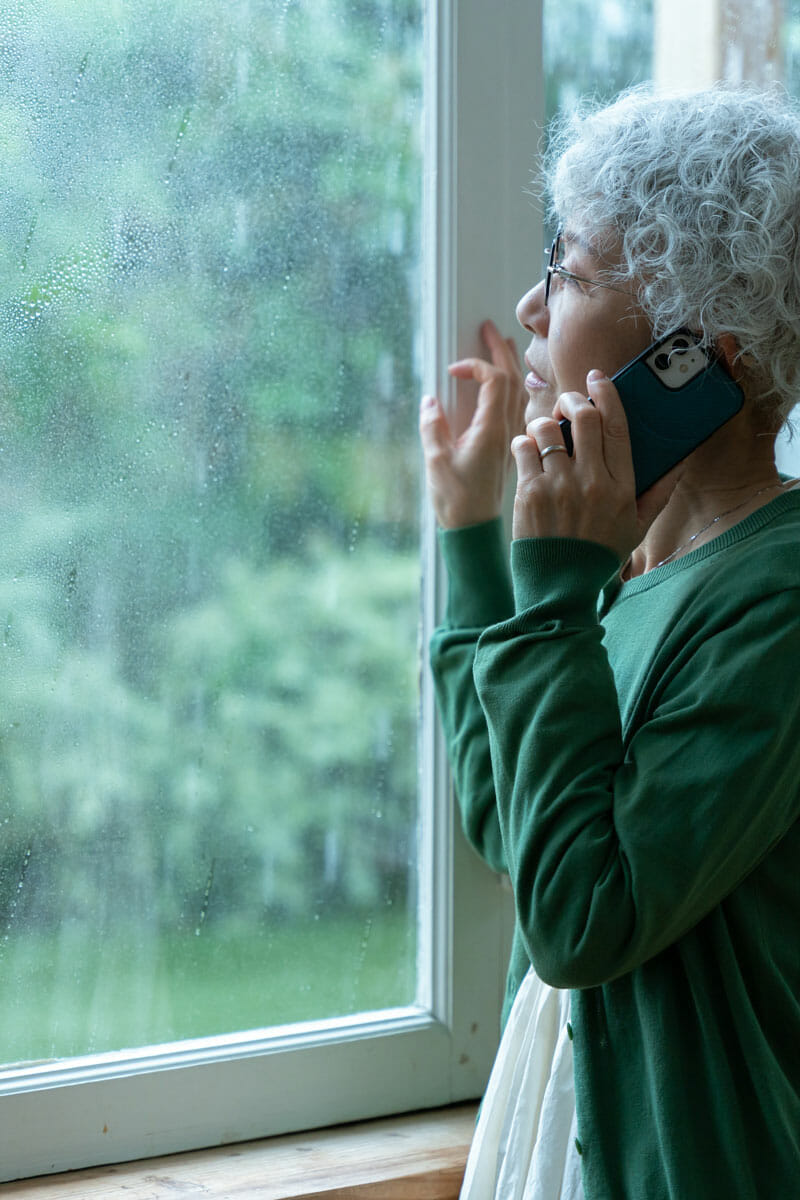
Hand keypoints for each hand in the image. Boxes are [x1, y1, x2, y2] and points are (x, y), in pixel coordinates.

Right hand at [419, 320, 525, 528]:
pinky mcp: (505, 446)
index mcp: (491, 430)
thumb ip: (433, 427)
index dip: (476, 366)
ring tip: (501, 347)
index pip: (495, 381)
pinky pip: (515, 408)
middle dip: (501, 351)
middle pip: (513, 380)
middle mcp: (505, 431)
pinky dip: (510, 387)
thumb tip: (431, 400)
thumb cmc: (456, 501)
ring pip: (518, 392)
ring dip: (509, 366)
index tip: (453, 369)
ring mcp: (507, 438)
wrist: (474, 529)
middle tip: (489, 329)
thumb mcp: (436, 462)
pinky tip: (503, 384)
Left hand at [510, 371, 680, 560]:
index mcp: (621, 487)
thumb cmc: (598, 557)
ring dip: (543, 423)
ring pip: (548, 428)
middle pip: (584, 417)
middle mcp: (592, 482)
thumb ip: (659, 493)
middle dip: (572, 400)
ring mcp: (559, 486)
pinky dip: (523, 443)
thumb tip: (680, 461)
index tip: (597, 379)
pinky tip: (528, 452)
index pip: (617, 426)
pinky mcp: (529, 493)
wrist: (559, 588)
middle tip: (567, 405)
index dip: (607, 394)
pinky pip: (523, 448)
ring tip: (544, 433)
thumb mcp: (638, 528)